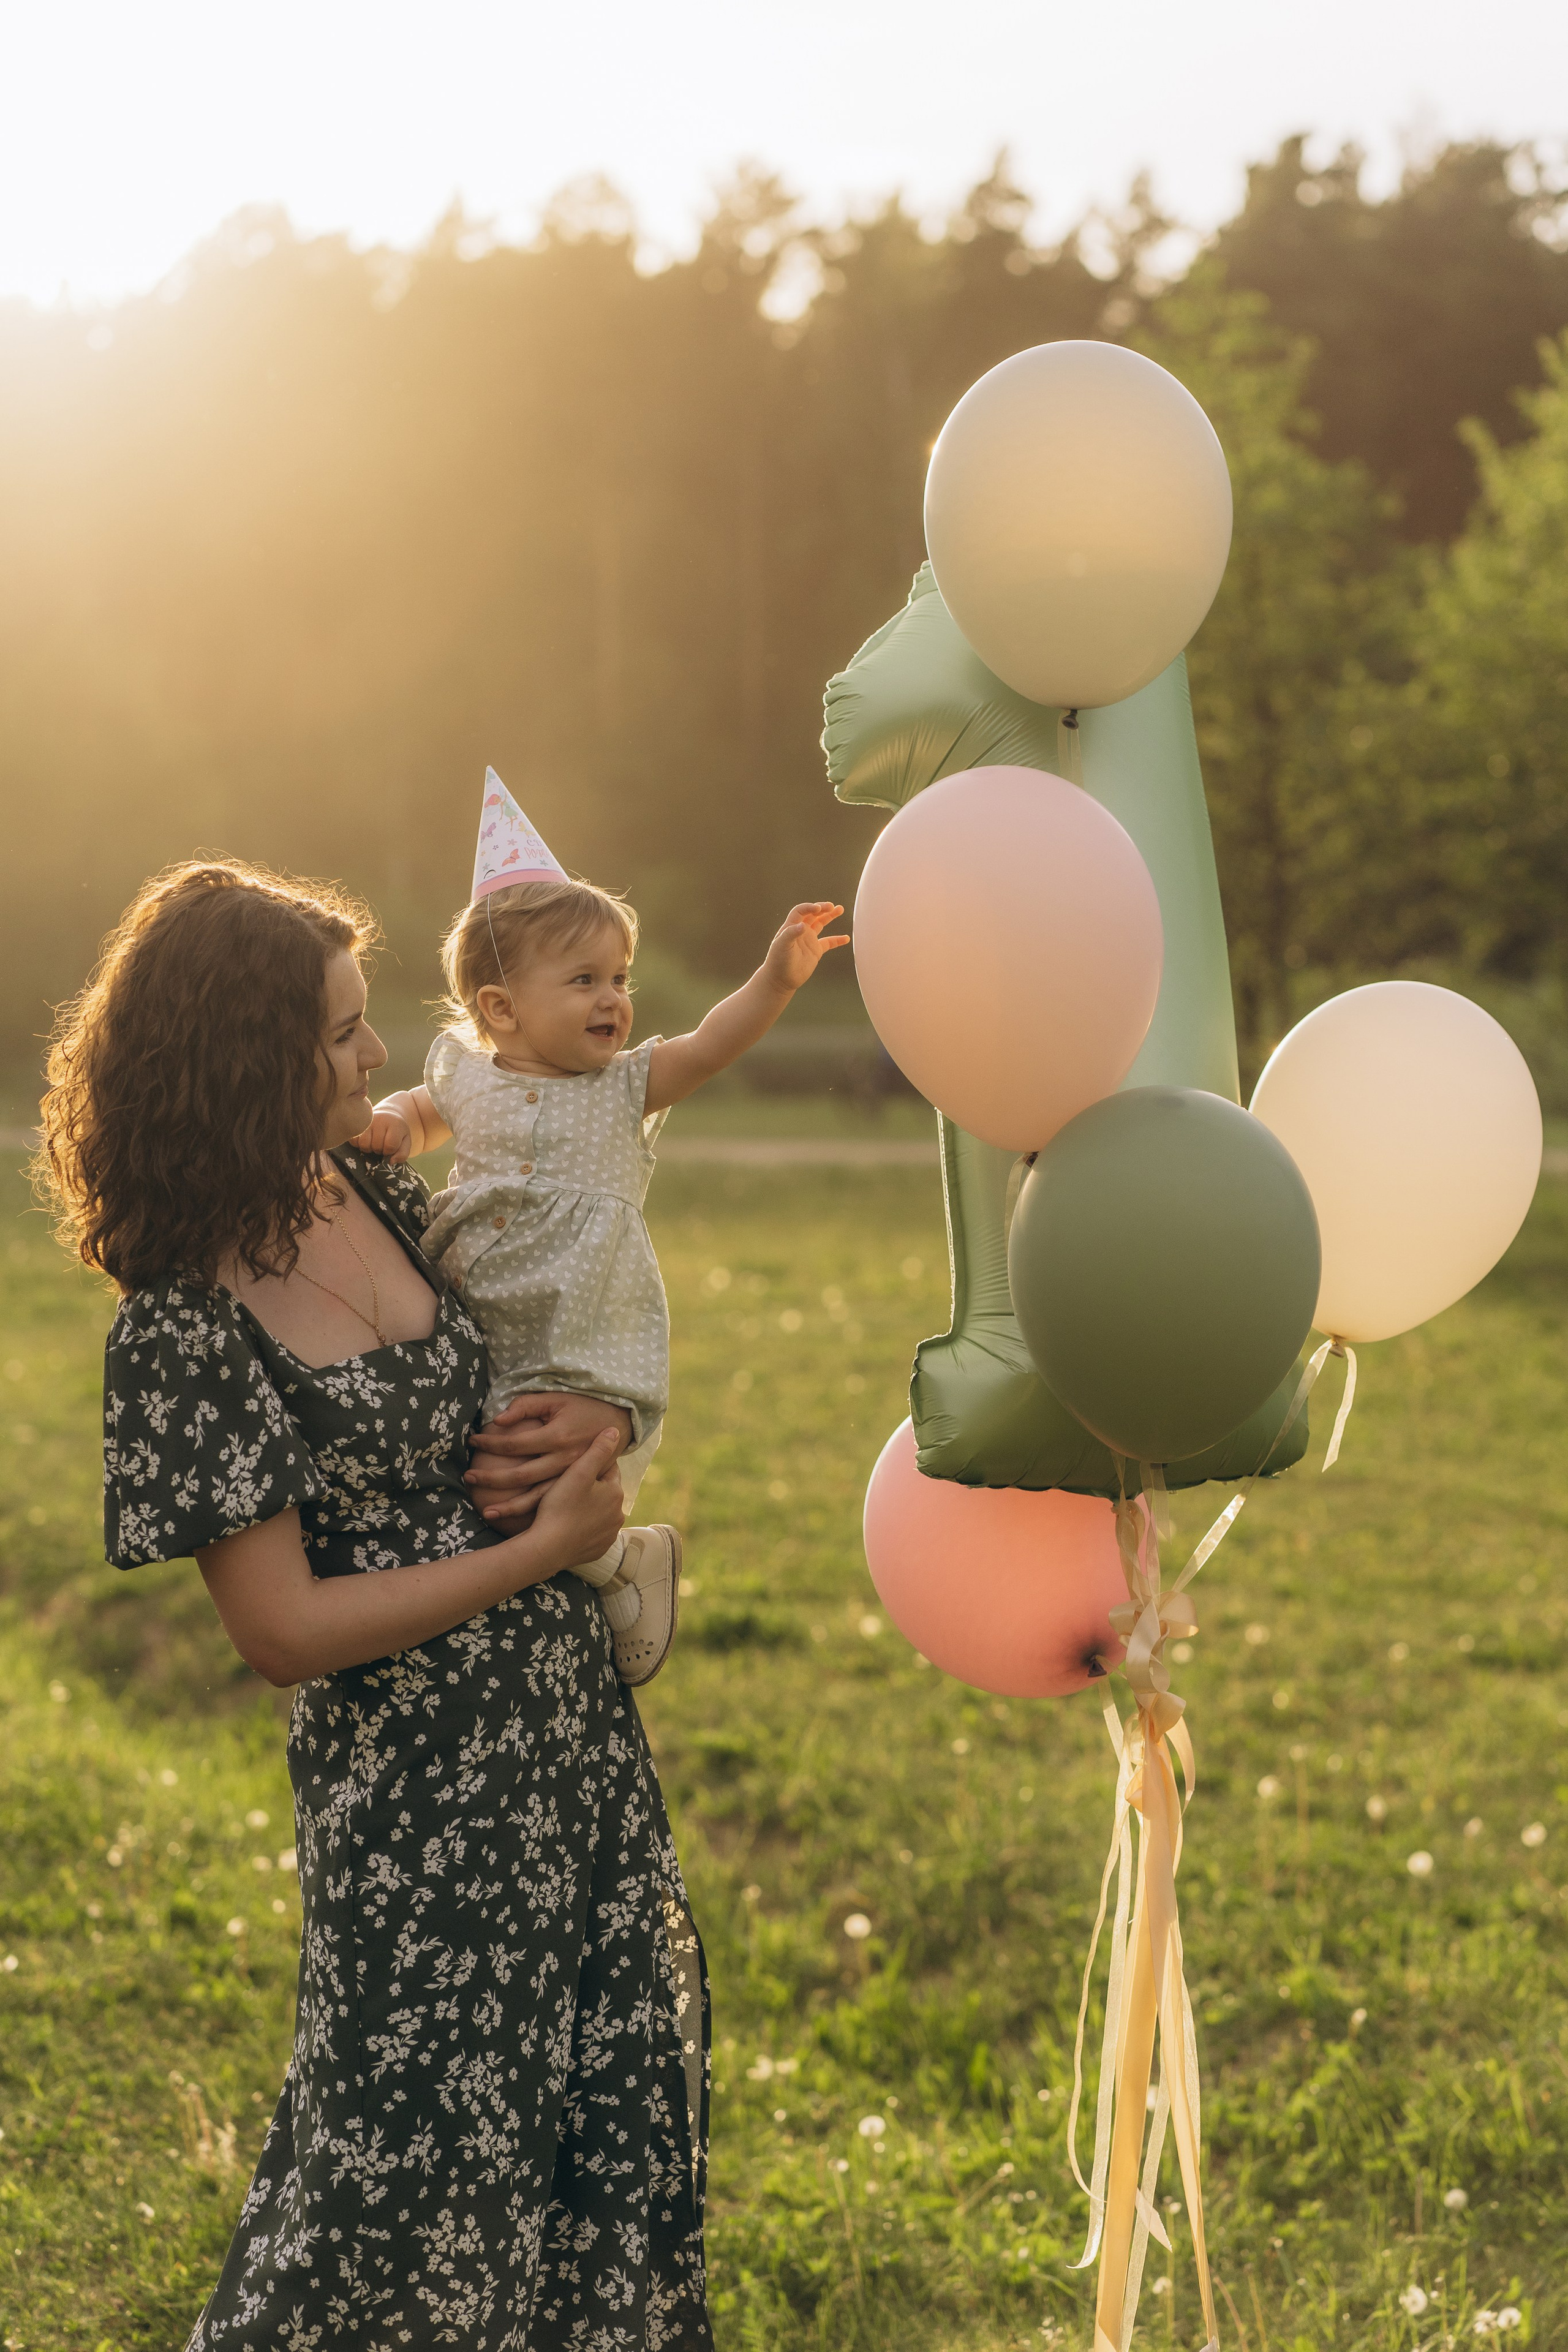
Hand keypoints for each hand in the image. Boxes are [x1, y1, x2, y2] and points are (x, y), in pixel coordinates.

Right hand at [353, 1107, 413, 1162]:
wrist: (388, 1116)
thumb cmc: (397, 1133)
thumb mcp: (405, 1142)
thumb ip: (402, 1154)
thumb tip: (390, 1162)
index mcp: (395, 1124)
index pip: (390, 1145)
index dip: (389, 1152)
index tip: (390, 1148)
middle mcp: (380, 1120)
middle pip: (376, 1146)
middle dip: (379, 1150)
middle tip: (381, 1145)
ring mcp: (367, 1121)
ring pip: (364, 1144)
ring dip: (368, 1149)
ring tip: (373, 1143)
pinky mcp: (357, 1123)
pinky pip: (354, 1141)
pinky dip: (358, 1145)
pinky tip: (366, 1141)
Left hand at [466, 1392, 633, 1526]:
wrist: (617, 1423)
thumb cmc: (583, 1407)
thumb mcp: (556, 1399)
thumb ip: (526, 1406)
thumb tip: (498, 1420)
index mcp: (558, 1436)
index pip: (515, 1443)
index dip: (491, 1442)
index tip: (473, 1440)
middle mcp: (565, 1460)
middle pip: (521, 1474)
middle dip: (492, 1479)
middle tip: (468, 1479)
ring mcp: (573, 1477)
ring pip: (537, 1497)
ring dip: (511, 1506)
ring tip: (487, 1513)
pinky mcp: (579, 1487)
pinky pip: (552, 1503)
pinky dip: (533, 1513)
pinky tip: (515, 1519)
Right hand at [529, 1428, 625, 1572]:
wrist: (547, 1548)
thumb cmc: (561, 1506)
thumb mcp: (578, 1472)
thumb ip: (598, 1449)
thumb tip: (616, 1430)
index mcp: (616, 1493)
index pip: (608, 1469)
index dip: (592, 1463)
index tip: (576, 1463)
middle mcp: (618, 1516)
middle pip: (605, 1492)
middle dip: (591, 1486)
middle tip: (569, 1483)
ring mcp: (609, 1536)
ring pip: (600, 1513)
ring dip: (588, 1507)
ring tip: (567, 1503)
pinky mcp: (598, 1551)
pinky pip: (593, 1533)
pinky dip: (584, 1527)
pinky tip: (569, 1523)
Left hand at [762, 902, 849, 995]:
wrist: (781, 979)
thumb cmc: (777, 961)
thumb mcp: (782, 945)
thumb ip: (791, 933)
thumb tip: (803, 925)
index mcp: (790, 927)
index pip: (800, 911)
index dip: (809, 907)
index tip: (819, 908)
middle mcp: (800, 931)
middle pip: (812, 914)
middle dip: (822, 908)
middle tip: (832, 906)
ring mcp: (808, 940)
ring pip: (821, 924)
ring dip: (830, 916)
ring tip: (839, 909)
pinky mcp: (815, 950)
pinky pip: (829, 942)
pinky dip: (837, 940)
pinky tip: (845, 938)